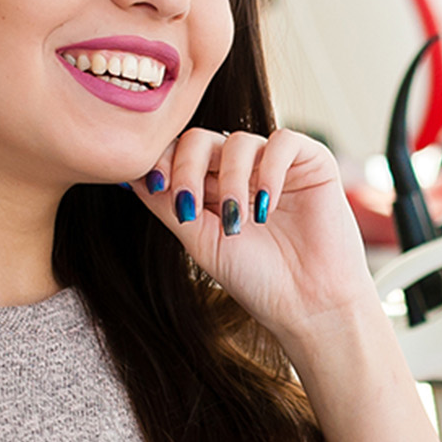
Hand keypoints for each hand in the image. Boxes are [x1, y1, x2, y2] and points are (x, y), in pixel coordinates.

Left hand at [128, 127, 378, 346]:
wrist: (308, 303)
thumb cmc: (257, 279)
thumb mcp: (199, 241)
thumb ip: (168, 205)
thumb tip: (129, 174)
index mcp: (213, 187)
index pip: (179, 153)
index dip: (164, 161)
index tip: (158, 187)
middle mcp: (242, 170)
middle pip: (202, 138)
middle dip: (188, 167)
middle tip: (191, 205)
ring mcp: (276, 165)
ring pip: (239, 140)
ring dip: (232, 181)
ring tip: (239, 221)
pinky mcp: (312, 161)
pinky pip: (283, 141)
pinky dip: (269, 171)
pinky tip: (266, 206)